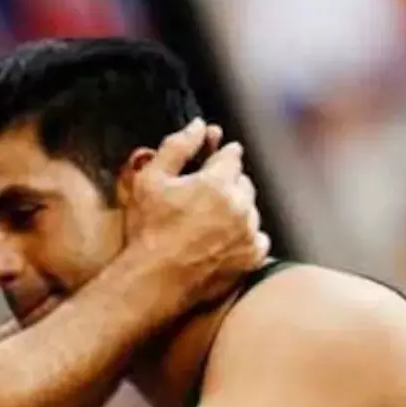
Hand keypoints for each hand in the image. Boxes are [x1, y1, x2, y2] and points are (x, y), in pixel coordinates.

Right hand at [124, 119, 268, 307]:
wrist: (153, 280)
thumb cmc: (147, 230)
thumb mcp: (150, 180)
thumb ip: (177, 147)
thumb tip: (199, 126)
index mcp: (218, 182)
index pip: (231, 156)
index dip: (221, 153)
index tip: (214, 155)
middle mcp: (240, 206)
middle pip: (244, 182)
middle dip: (228, 182)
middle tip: (206, 191)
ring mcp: (248, 234)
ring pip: (251, 210)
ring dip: (237, 209)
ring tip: (210, 219)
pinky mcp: (251, 259)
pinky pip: (258, 239)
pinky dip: (246, 236)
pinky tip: (224, 240)